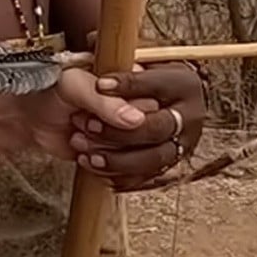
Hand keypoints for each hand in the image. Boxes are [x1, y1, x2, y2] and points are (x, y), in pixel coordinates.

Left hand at [69, 62, 205, 189]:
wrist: (72, 112)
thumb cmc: (88, 86)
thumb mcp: (87, 79)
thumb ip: (106, 98)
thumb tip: (134, 120)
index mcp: (177, 82)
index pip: (157, 85)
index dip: (128, 86)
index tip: (100, 86)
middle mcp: (184, 114)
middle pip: (159, 129)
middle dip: (118, 130)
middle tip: (89, 124)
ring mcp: (175, 144)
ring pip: (153, 158)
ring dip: (115, 156)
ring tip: (82, 143)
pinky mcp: (160, 166)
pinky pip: (144, 178)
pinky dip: (115, 173)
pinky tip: (89, 160)